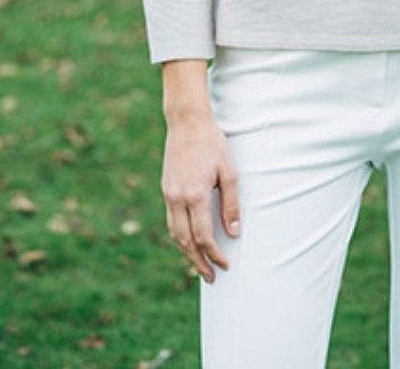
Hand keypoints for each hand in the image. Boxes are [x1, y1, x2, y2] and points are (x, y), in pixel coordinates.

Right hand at [161, 115, 239, 282]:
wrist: (187, 121)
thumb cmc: (212, 143)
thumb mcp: (229, 172)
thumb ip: (231, 204)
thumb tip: (234, 233)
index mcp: (195, 195)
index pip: (204, 237)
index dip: (215, 254)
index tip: (225, 264)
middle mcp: (177, 198)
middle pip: (185, 242)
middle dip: (198, 262)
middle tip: (210, 277)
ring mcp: (168, 194)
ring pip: (174, 233)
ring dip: (186, 252)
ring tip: (199, 264)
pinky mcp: (165, 189)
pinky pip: (171, 220)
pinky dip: (179, 235)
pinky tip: (189, 240)